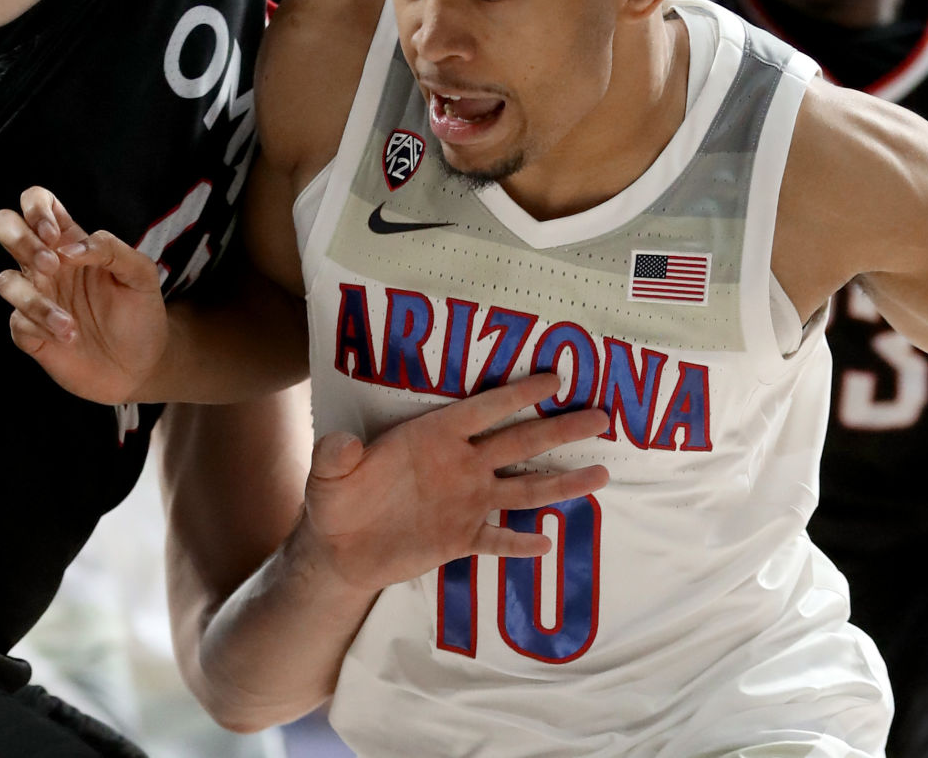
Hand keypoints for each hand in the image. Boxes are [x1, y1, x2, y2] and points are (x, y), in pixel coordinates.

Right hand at [0, 186, 166, 403]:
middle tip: (52, 265)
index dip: (36, 207)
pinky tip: (68, 336)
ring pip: (5, 281)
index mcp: (71, 242)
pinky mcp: (31, 332)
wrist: (142, 366)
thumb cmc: (141, 314)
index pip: (37, 202)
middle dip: (19, 239)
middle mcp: (47, 265)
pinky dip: (40, 327)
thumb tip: (69, 246)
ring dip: (35, 300)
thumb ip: (111, 249)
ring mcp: (36, 297)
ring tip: (71, 322)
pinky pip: (16, 322)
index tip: (55, 234)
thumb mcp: (141, 274)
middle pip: (4, 226)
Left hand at [294, 372, 611, 591]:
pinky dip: (520, 543)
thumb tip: (344, 441)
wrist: (338, 549)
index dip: (517, 394)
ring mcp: (466, 502)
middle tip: (600, 416)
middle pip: (520, 443)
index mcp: (435, 436)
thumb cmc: (336, 499)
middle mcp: (461, 464)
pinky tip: (547, 544)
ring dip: (561, 483)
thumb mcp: (326, 474)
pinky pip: (498, 538)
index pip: (483, 410)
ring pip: (523, 490)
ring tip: (601, 475)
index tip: (554, 378)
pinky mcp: (462, 538)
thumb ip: (335, 455)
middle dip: (560, 429)